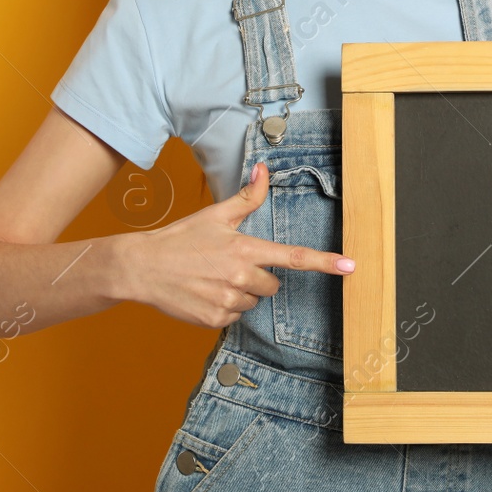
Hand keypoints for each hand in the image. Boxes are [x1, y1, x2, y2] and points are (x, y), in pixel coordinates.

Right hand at [120, 161, 355, 328]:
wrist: (142, 268)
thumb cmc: (180, 239)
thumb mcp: (214, 215)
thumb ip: (246, 198)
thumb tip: (264, 172)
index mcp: (245, 249)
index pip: (293, 257)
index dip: (324, 262)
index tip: (349, 266)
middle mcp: (241, 277)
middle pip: (272, 285)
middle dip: (258, 277)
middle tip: (230, 265)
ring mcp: (228, 301)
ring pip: (253, 302)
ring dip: (240, 293)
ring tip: (212, 278)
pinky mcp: (215, 319)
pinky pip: (235, 316)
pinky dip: (224, 306)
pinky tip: (204, 292)